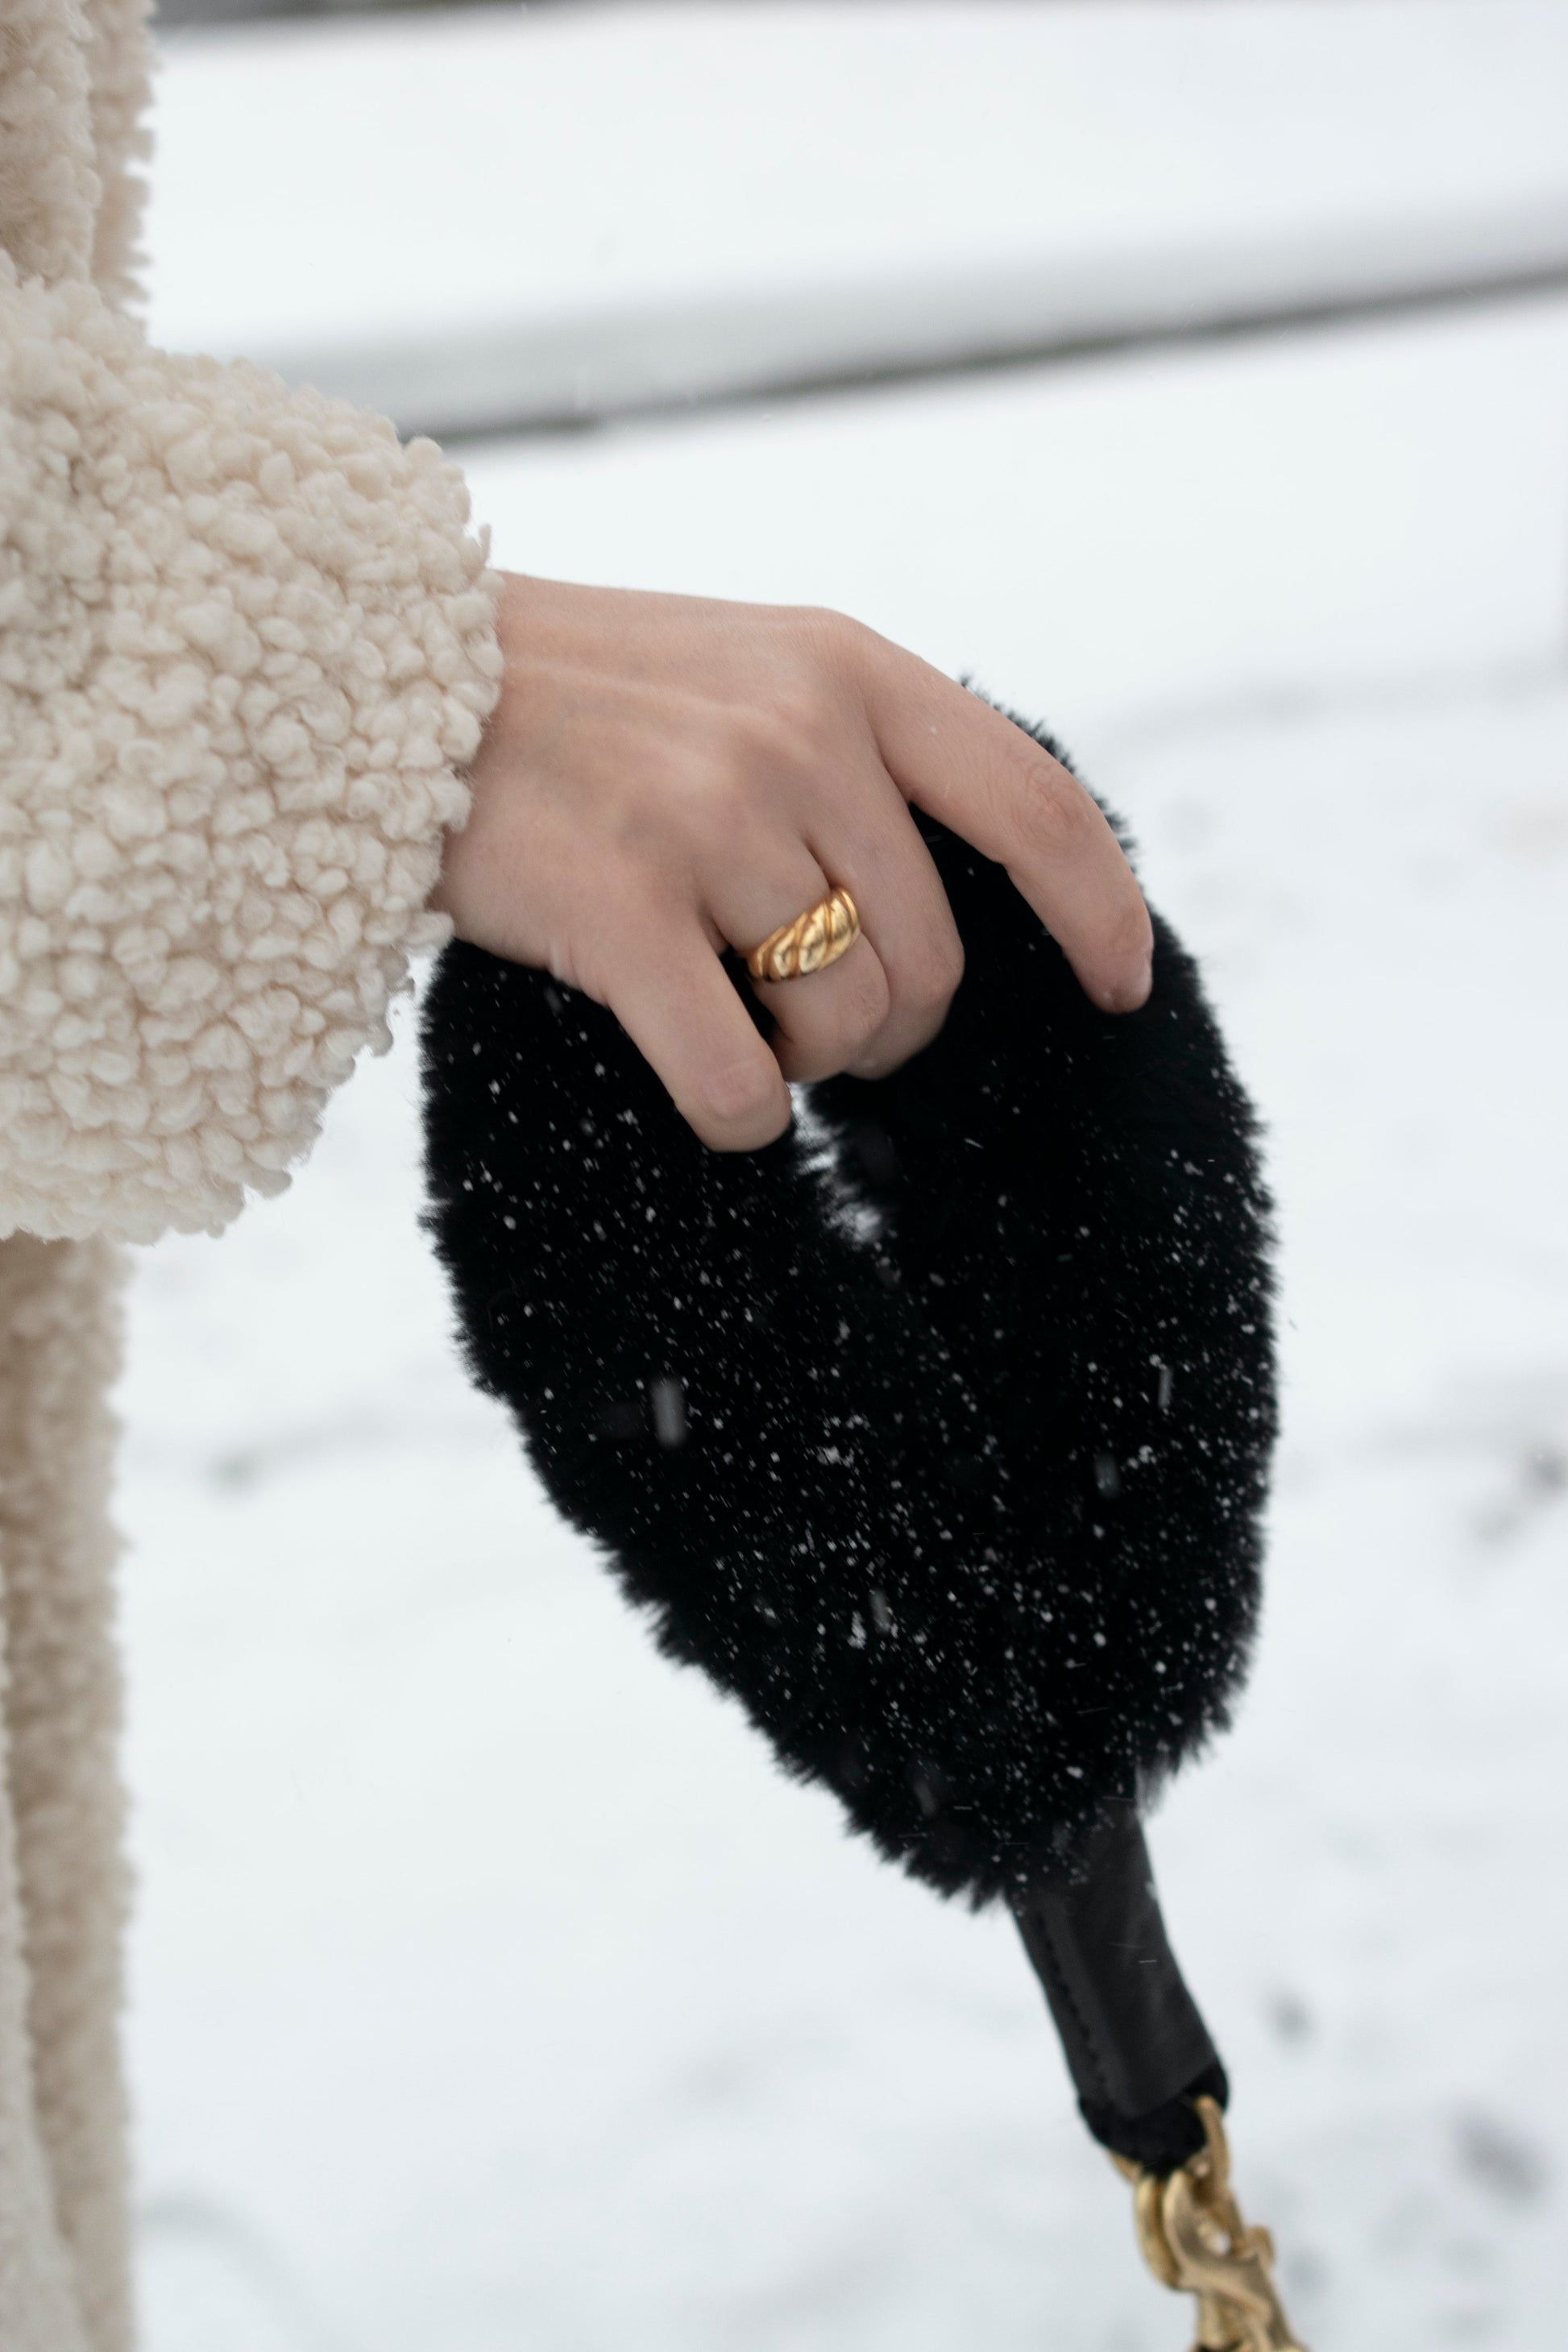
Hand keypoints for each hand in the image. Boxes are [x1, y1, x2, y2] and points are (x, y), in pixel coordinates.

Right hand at [434, 573, 1152, 1149]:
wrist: (387, 677)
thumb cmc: (578, 697)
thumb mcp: (747, 667)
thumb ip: (858, 748)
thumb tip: (953, 893)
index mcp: (849, 668)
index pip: (1034, 806)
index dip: (1102, 911)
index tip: (1123, 985)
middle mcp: (799, 735)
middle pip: (930, 961)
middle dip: (887, 1025)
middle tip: (805, 1015)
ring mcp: (710, 818)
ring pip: (842, 1025)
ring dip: (801, 1060)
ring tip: (731, 1012)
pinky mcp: (622, 910)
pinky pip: (740, 1084)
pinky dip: (738, 1117)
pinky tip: (710, 1091)